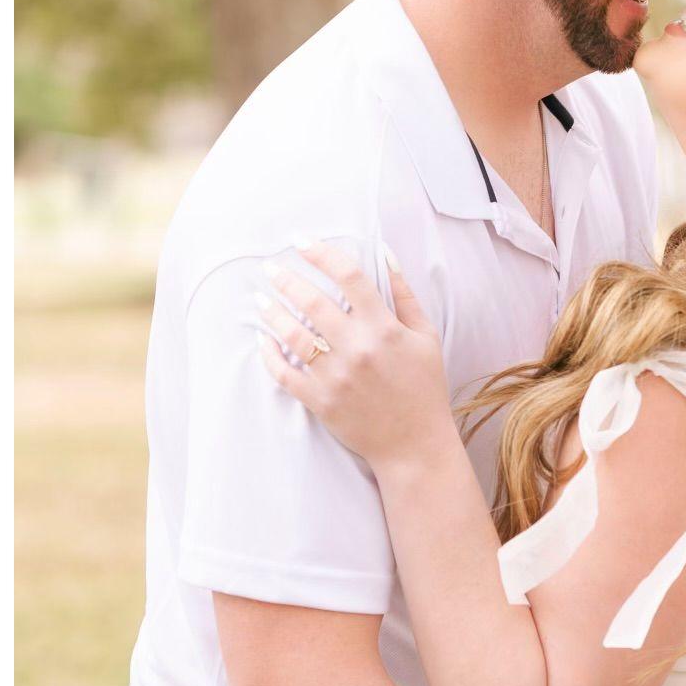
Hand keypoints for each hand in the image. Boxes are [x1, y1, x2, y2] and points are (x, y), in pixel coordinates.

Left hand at [255, 241, 450, 470]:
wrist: (415, 445)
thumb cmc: (424, 386)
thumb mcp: (426, 336)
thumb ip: (405, 294)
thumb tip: (386, 254)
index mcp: (385, 328)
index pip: (349, 277)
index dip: (322, 253)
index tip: (302, 241)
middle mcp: (358, 348)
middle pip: (313, 301)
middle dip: (287, 279)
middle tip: (271, 267)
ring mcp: (337, 376)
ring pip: (293, 335)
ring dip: (272, 312)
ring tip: (260, 298)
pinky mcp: (321, 401)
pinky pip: (285, 374)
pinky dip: (269, 355)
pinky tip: (262, 339)